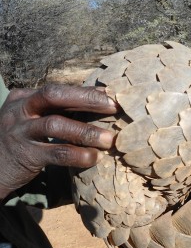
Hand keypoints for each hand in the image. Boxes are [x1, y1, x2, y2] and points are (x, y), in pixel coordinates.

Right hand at [0, 84, 117, 200]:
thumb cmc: (23, 140)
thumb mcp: (34, 119)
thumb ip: (58, 111)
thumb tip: (97, 101)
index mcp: (24, 97)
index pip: (59, 89)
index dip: (86, 92)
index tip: (110, 96)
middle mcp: (19, 109)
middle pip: (54, 95)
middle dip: (87, 99)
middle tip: (113, 107)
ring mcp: (19, 131)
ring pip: (56, 125)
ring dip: (86, 131)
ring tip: (109, 140)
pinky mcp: (25, 155)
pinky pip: (55, 152)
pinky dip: (78, 155)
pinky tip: (94, 158)